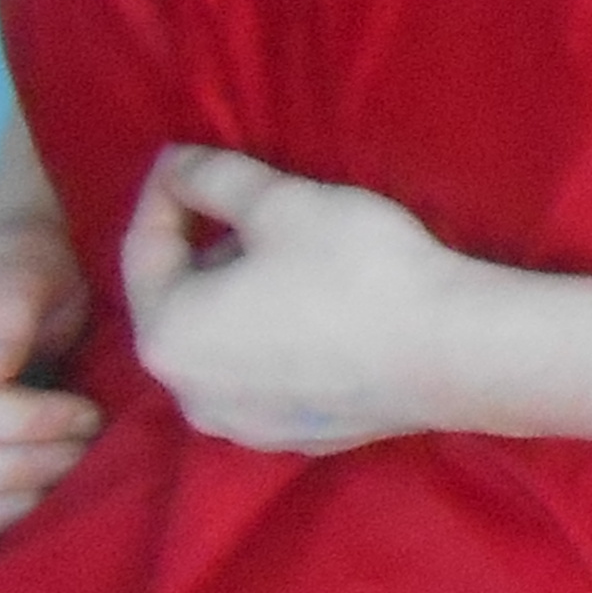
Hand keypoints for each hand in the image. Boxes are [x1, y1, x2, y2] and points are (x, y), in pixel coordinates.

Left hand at [123, 145, 483, 456]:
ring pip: (219, 343)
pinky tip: (316, 311)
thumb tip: (176, 165)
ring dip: (237, 297)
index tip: (185, 156)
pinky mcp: (289, 437)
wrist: (449, 353)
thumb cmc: (356, 272)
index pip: (142, 248)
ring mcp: (238, 425)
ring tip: (287, 256)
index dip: (164, 192)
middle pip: (179, 301)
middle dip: (205, 248)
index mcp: (167, 334)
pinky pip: (260, 376)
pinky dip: (271, 339)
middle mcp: (186, 392)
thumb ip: (214, 178)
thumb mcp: (282, 203)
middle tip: (252, 206)